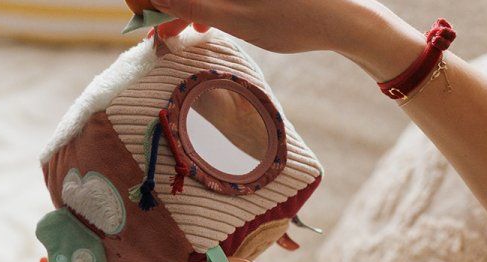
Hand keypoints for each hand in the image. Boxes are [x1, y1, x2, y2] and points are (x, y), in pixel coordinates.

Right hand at [150, 0, 423, 79]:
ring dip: (182, 3)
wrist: (344, 18)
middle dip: (163, 0)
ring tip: (182, 32)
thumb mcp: (235, 18)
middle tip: (158, 31)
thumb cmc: (293, 20)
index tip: (142, 15)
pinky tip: (203, 22)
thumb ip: (189, 1)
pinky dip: (204, 1)